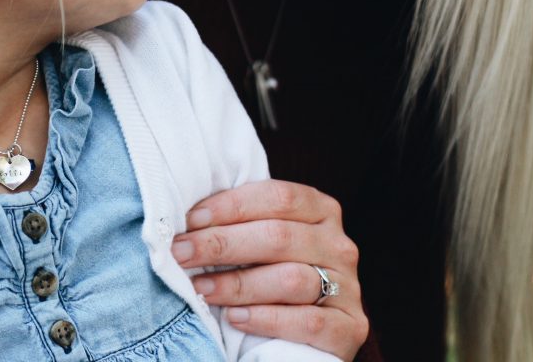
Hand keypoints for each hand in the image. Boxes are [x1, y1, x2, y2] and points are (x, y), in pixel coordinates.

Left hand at [171, 180, 368, 360]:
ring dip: (237, 284)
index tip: (191, 220)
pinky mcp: (350, 328)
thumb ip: (241, 223)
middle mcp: (339, 245)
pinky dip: (266, 319)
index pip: (277, 197)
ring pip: (290, 279)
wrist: (309, 335)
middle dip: (221, 244)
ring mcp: (349, 288)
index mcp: (321, 211)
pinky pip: (307, 322)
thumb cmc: (272, 272)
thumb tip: (187, 216)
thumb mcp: (262, 239)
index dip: (230, 205)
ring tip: (201, 288)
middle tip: (181, 253)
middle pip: (278, 236)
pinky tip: (235, 317)